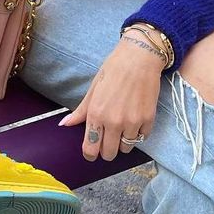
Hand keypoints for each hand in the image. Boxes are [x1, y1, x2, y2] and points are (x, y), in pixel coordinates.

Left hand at [60, 39, 162, 160]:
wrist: (139, 58)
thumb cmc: (113, 70)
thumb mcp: (93, 89)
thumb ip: (81, 111)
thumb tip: (64, 124)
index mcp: (96, 114)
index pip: (90, 148)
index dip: (90, 154)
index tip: (91, 153)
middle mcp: (113, 122)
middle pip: (109, 154)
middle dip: (106, 150)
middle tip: (107, 141)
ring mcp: (132, 123)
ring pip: (126, 148)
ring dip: (122, 142)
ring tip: (121, 128)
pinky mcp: (148, 120)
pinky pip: (141, 138)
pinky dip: (137, 134)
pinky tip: (134, 120)